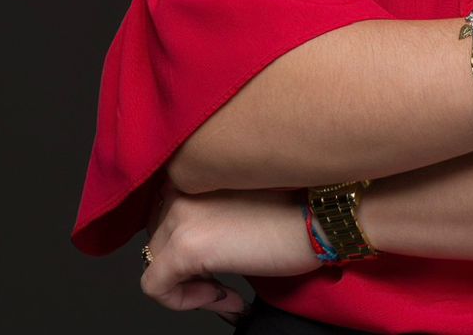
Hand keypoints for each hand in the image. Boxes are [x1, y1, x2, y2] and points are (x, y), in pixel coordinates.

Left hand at [140, 180, 319, 320]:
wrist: (318, 218)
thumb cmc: (293, 210)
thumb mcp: (238, 201)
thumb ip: (206, 210)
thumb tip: (189, 249)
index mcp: (193, 170)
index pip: (163, 212)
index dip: (185, 242)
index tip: (213, 261)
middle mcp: (181, 186)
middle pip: (157, 238)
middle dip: (184, 266)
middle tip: (219, 281)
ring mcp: (180, 214)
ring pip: (154, 261)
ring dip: (187, 284)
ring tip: (223, 288)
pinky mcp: (185, 247)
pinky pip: (156, 287)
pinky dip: (183, 302)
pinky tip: (222, 295)